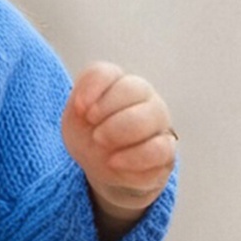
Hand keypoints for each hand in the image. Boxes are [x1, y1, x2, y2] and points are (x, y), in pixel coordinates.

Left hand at [61, 63, 176, 228]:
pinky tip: (115, 163)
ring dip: (121, 132)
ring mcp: (159, 123)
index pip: (106, 73)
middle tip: (95, 135)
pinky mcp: (166, 152)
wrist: (102, 167)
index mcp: (117, 83)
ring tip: (104, 148)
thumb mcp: (75, 117)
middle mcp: (144, 97)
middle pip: (134, 88)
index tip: (79, 110)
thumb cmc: (90, 133)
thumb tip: (83, 105)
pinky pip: (160, 149)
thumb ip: (78, 103)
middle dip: (108, 112)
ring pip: (151, 116)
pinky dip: (133, 158)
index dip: (91, 89)